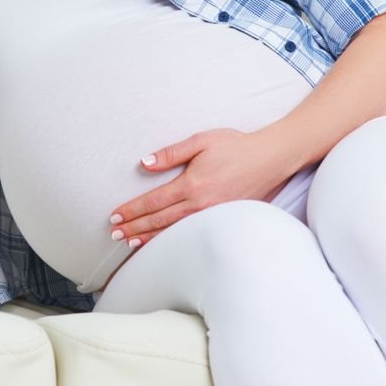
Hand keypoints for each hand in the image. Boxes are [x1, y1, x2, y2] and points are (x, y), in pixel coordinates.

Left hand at [106, 128, 297, 248]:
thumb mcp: (201, 141)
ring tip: (130, 243)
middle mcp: (200, 204)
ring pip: (174, 231)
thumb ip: (171, 153)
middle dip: (135, 228)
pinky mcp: (222, 219)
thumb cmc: (236, 146)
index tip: (115, 216)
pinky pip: (191, 233)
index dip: (132, 210)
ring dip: (149, 238)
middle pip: (159, 220)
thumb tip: (145, 163)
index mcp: (192, 184)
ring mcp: (212, 215)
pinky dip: (172, 239)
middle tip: (115, 234)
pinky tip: (161, 242)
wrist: (271, 159)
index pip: (154, 202)